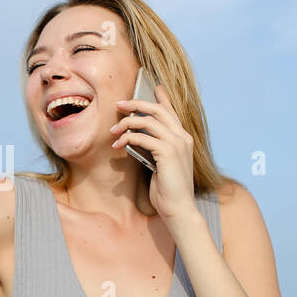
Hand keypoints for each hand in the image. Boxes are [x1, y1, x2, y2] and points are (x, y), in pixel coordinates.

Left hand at [110, 84, 198, 223]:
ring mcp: (177, 144)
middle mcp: (183, 137)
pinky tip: (118, 144)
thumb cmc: (167, 190)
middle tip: (119, 104)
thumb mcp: (160, 164)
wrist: (178, 209)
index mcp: (183, 139)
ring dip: (127, 122)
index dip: (161, 98)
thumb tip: (134, 137)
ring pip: (149, 121)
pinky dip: (128, 138)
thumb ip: (153, 148)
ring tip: (113, 130)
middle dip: (136, 104)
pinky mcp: (167, 153)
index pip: (171, 112)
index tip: (153, 87)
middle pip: (158, 110)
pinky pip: (143, 137)